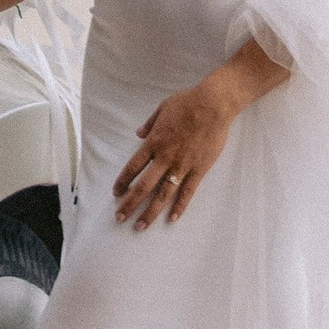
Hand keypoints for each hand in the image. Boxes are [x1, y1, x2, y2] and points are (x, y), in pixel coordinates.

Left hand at [113, 75, 237, 229]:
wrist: (212, 104)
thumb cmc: (187, 102)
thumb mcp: (162, 108)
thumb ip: (149, 124)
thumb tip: (138, 134)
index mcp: (154, 142)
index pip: (133, 167)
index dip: (123, 181)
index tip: (116, 193)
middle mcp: (165, 157)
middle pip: (143, 186)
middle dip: (130, 204)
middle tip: (119, 218)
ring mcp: (182, 165)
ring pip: (163, 194)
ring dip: (150, 212)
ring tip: (140, 226)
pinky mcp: (199, 169)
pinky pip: (187, 192)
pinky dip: (179, 207)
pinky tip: (172, 219)